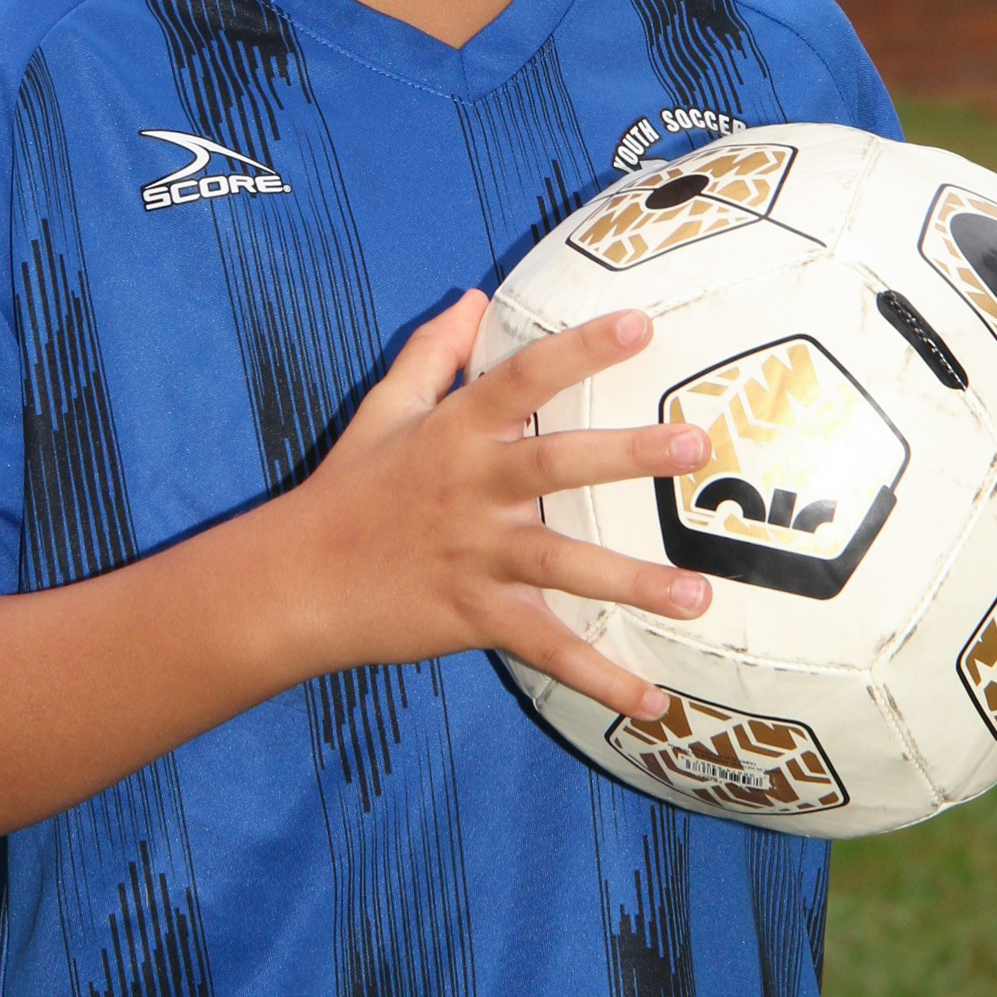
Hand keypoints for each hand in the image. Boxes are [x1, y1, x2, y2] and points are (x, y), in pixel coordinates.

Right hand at [292, 290, 707, 720]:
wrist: (296, 582)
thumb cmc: (348, 489)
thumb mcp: (382, 410)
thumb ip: (430, 352)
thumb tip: (473, 297)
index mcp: (454, 433)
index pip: (521, 377)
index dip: (579, 349)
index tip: (641, 325)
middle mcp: (471, 490)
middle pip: (556, 466)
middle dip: (627, 455)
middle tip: (695, 445)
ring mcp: (475, 556)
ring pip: (563, 565)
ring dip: (633, 581)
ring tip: (700, 593)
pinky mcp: (476, 616)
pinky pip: (546, 649)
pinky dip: (599, 678)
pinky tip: (653, 700)